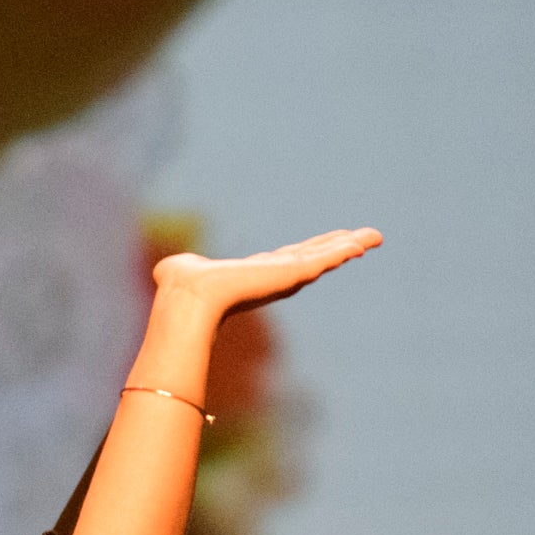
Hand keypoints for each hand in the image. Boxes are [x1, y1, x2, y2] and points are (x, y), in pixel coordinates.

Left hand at [153, 227, 380, 316]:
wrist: (189, 296)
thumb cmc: (179, 287)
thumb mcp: (178, 273)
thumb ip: (174, 271)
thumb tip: (161, 274)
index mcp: (252, 274)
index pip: (287, 260)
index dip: (308, 253)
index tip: (327, 246)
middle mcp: (273, 276)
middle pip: (314, 257)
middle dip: (339, 247)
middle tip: (366, 239)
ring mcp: (285, 276)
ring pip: (324, 257)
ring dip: (350, 246)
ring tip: (374, 237)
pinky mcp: (292, 273)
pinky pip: (325, 258)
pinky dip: (345, 249)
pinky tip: (364, 242)